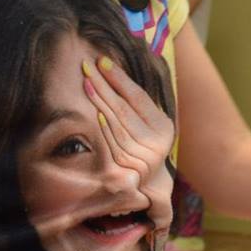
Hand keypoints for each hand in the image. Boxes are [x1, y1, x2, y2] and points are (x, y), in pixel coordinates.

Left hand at [84, 56, 175, 233]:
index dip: (120, 78)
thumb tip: (114, 74)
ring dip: (100, 101)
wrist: (149, 189)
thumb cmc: (143, 150)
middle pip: (124, 108)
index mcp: (163, 126)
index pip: (138, 97)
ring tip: (87, 81)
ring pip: (117, 123)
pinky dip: (104, 128)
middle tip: (88, 65)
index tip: (103, 61)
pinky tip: (95, 112)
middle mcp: (156, 142)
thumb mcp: (147, 126)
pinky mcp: (127, 168)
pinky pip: (114, 144)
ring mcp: (141, 157)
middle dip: (105, 85)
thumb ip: (136, 105)